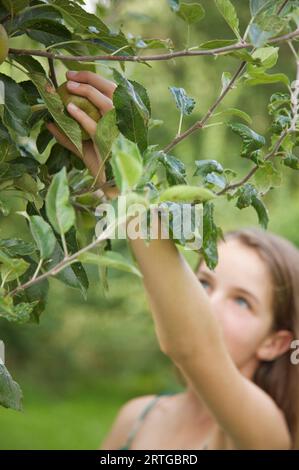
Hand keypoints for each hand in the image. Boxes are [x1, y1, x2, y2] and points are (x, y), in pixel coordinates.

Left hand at [45, 70, 118, 198]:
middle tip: (68, 76)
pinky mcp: (111, 143)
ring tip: (69, 88)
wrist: (113, 184)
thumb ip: (68, 135)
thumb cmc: (101, 164)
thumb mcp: (83, 147)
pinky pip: (94, 125)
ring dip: (86, 91)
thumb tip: (49, 123)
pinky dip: (81, 115)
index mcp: (124, 118)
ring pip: (105, 103)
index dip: (93, 78)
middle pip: (111, 89)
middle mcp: (125, 121)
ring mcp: (119, 131)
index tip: (73, 75)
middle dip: (89, 78)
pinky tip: (69, 109)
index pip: (112, 90)